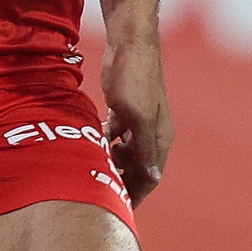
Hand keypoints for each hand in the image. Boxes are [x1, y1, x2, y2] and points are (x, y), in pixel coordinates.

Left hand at [101, 43, 172, 204]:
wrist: (129, 43)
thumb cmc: (135, 78)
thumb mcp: (137, 115)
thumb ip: (144, 146)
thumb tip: (152, 176)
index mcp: (160, 137)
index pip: (151, 175)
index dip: (136, 193)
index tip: (119, 208)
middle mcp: (152, 132)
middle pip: (138, 167)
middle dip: (123, 181)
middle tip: (101, 192)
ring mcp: (138, 121)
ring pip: (126, 153)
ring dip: (112, 163)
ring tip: (94, 167)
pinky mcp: (124, 110)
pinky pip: (117, 136)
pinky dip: (106, 143)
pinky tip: (91, 144)